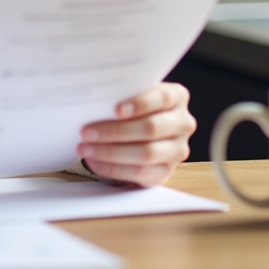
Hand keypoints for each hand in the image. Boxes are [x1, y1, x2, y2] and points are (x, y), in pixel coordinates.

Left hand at [77, 83, 195, 186]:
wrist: (140, 130)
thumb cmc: (132, 107)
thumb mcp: (132, 95)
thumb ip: (122, 94)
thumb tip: (95, 100)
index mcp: (177, 97)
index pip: (161, 98)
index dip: (139, 104)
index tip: (116, 110)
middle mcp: (182, 123)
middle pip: (151, 128)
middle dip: (115, 131)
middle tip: (87, 132)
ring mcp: (177, 149)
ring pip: (146, 154)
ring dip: (111, 153)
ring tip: (86, 148)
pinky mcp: (167, 171)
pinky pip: (140, 173)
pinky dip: (114, 168)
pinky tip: (95, 161)